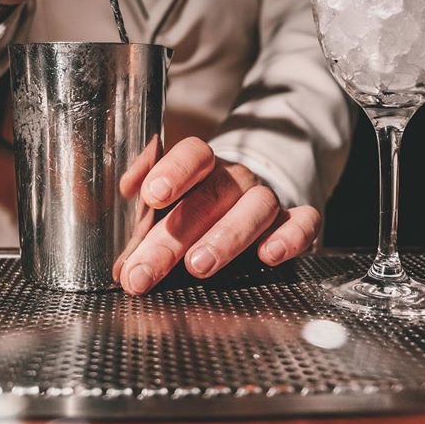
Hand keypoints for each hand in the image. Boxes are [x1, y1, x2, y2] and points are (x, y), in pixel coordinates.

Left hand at [119, 137, 321, 294]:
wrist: (250, 203)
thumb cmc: (196, 208)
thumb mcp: (166, 204)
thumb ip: (143, 214)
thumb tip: (122, 219)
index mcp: (202, 166)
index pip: (193, 154)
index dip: (173, 170)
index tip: (151, 195)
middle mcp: (235, 179)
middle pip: (211, 195)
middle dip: (175, 234)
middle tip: (145, 269)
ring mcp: (266, 199)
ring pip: (255, 207)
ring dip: (226, 237)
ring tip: (197, 266)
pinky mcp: (295, 221)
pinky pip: (302, 221)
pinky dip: (290, 237)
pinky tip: (270, 255)